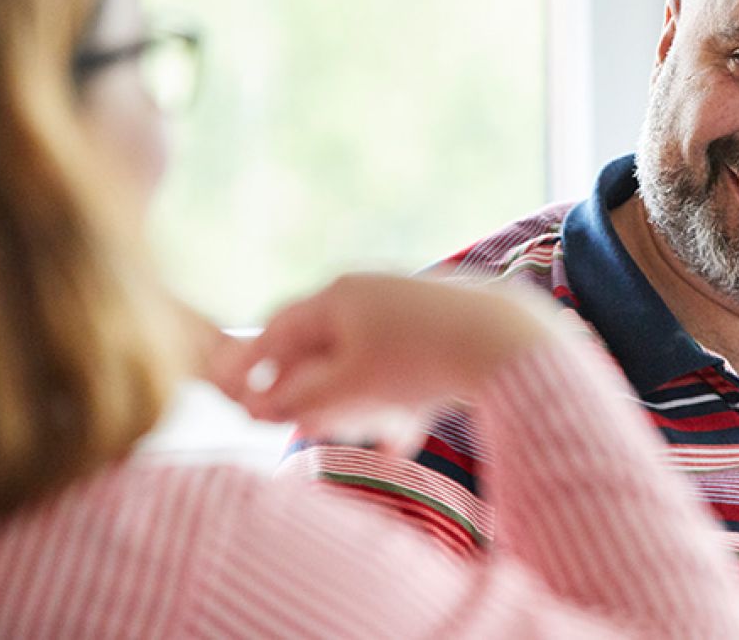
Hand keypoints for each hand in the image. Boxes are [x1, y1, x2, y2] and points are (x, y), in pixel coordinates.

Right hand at [204, 273, 564, 441]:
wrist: (505, 340)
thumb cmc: (416, 362)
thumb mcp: (347, 389)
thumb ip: (297, 402)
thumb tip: (256, 410)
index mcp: (337, 296)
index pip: (279, 328)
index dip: (253, 365)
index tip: (233, 396)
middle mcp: (369, 291)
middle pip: (321, 343)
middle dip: (305, 387)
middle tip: (291, 421)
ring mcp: (408, 307)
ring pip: (363, 360)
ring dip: (350, 401)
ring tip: (348, 436)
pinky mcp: (442, 330)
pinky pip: (403, 369)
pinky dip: (393, 403)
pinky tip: (401, 446)